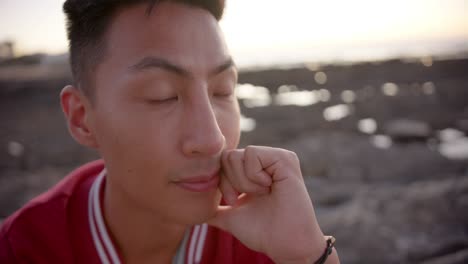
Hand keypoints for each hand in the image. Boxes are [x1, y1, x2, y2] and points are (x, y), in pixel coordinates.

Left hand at [207, 146, 329, 263]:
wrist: (284, 244)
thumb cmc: (262, 232)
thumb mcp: (232, 217)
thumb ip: (216, 209)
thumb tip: (196, 212)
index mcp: (254, 170)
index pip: (222, 161)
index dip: (223, 183)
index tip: (235, 201)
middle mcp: (265, 160)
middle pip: (227, 156)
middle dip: (232, 183)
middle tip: (249, 198)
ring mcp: (276, 157)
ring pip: (238, 155)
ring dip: (244, 182)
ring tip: (262, 194)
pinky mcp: (285, 158)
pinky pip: (252, 153)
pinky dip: (254, 175)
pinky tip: (269, 188)